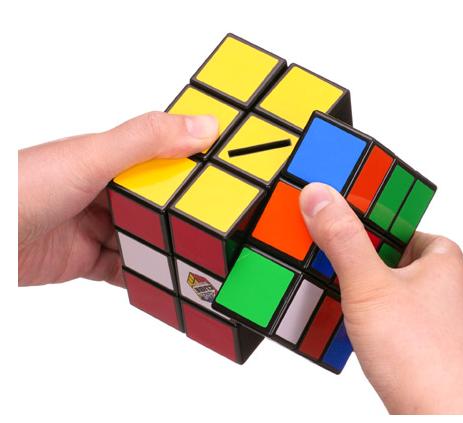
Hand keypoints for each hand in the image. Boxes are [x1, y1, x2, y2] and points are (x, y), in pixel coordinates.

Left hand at [18, 112, 217, 286]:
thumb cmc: (23, 187)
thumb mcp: (93, 157)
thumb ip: (148, 141)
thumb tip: (204, 125)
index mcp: (110, 158)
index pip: (164, 156)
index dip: (197, 164)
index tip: (231, 174)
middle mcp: (106, 190)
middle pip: (159, 202)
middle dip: (187, 214)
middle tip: (222, 227)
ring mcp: (97, 225)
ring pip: (146, 237)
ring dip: (169, 249)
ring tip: (201, 259)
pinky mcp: (86, 259)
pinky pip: (125, 269)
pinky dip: (146, 275)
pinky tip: (168, 280)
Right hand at [299, 183, 462, 413]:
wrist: (437, 415)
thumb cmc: (418, 354)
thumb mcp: (367, 286)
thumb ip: (342, 239)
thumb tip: (320, 197)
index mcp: (444, 265)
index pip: (412, 229)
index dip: (381, 225)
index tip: (353, 225)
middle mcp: (450, 290)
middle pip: (402, 259)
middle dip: (369, 260)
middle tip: (341, 261)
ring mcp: (443, 322)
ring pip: (400, 292)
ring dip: (371, 291)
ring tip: (342, 293)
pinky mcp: (432, 349)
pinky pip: (400, 321)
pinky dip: (379, 319)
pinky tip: (358, 328)